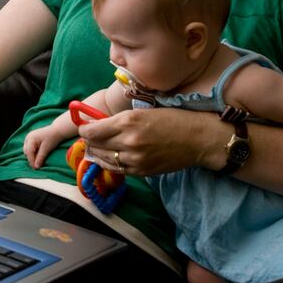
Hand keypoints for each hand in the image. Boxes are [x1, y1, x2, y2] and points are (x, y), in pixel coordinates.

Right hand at [23, 126, 66, 168]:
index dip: (31, 161)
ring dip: (31, 156)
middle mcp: (28, 137)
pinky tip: (38, 155)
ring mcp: (29, 138)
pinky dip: (33, 153)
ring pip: (27, 150)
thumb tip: (36, 167)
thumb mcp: (46, 148)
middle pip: (26, 151)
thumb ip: (40, 158)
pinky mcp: (31, 139)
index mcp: (30, 138)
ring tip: (38, 160)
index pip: (28, 152)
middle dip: (31, 158)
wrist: (57, 130)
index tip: (36, 168)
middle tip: (37, 165)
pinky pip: (29, 148)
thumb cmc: (52, 138)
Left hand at [77, 107, 221, 175]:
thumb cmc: (173, 119)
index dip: (84, 129)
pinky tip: (112, 157)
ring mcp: (134, 159)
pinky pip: (116, 169)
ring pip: (103, 159)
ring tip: (99, 147)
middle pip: (94, 145)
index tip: (85, 128)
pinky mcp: (141, 171)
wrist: (197, 139)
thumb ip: (120, 120)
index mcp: (128, 121)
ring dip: (98, 153)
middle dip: (90, 141)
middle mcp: (128, 141)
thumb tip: (97, 125)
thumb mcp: (143, 111)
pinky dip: (110, 163)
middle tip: (91, 137)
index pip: (91, 131)